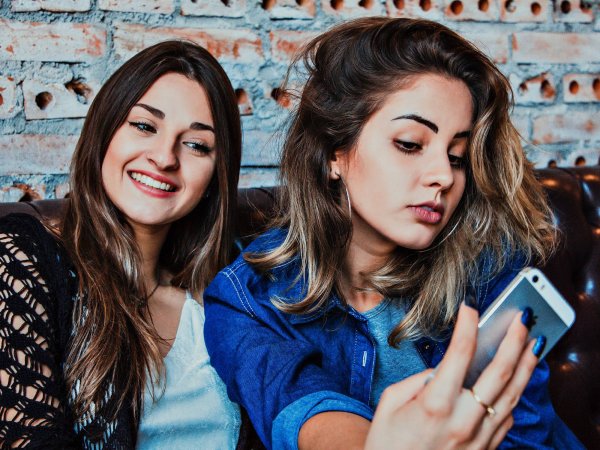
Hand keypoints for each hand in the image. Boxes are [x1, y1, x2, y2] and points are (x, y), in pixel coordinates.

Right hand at [365, 302, 540, 449]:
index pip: (459, 355)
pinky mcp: (485, 449)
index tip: (470, 310)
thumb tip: (442, 370)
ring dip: (526, 366)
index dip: (467, 327)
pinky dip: (515, 394)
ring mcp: (479, 437)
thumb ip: (417, 382)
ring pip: (512, 395)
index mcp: (435, 406)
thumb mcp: (390, 405)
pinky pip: (507, 417)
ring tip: (532, 343)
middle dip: (513, 341)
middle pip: (499, 373)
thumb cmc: (388, 445)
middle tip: (520, 320)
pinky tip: (516, 380)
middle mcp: (463, 421)